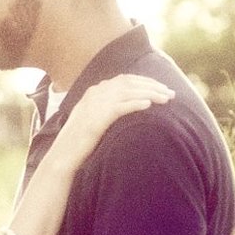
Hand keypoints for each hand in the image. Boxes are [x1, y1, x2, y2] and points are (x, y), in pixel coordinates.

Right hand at [49, 74, 172, 171]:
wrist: (63, 155)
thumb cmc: (80, 141)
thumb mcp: (93, 119)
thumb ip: (107, 108)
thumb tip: (128, 106)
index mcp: (94, 91)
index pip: (125, 79)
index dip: (145, 81)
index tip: (161, 87)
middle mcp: (95, 93)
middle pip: (130, 83)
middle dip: (153, 86)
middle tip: (170, 93)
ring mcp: (95, 104)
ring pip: (129, 92)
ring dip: (150, 94)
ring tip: (166, 99)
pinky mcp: (97, 118)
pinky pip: (121, 107)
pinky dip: (136, 104)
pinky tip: (149, 106)